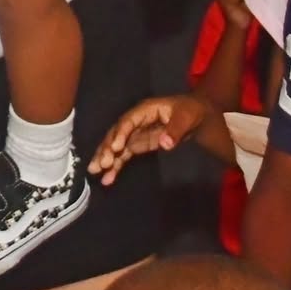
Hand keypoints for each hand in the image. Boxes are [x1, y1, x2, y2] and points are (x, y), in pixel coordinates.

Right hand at [89, 95, 206, 185]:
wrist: (195, 115)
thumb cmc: (190, 112)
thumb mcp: (186, 118)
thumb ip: (175, 130)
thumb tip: (164, 143)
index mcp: (144, 110)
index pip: (128, 121)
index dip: (120, 133)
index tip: (114, 148)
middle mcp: (135, 121)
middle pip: (117, 133)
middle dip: (107, 148)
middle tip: (100, 164)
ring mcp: (135, 134)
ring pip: (116, 145)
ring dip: (106, 158)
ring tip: (95, 171)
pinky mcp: (137, 145)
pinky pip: (123, 155)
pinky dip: (115, 165)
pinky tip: (108, 178)